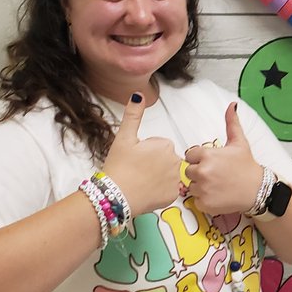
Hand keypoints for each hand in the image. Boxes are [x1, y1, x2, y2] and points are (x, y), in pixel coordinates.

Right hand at [100, 92, 182, 215]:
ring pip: (166, 175)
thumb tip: (138, 95)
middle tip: (135, 170)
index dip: (144, 151)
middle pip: (164, 159)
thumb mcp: (124, 137)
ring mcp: (176, 180)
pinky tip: (145, 191)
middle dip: (152, 163)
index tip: (134, 158)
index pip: (158, 145)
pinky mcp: (173, 196)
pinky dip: (158, 191)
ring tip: (140, 181)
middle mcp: (176, 161)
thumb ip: (133, 115)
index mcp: (166, 146)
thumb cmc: (119, 166)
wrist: (115, 196)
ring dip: (156, 176)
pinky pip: (167, 190)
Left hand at [184, 102, 262, 215]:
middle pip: (188, 171)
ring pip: (191, 186)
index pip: (190, 156)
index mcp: (207, 155)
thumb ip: (232, 123)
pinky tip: (217, 195)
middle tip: (215, 175)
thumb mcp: (239, 143)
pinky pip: (196, 201)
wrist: (258, 189)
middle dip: (199, 172)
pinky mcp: (205, 203)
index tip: (212, 163)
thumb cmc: (247, 166)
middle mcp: (203, 171)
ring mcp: (203, 188)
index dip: (200, 159)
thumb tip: (232, 106)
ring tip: (217, 185)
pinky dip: (205, 200)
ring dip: (201, 186)